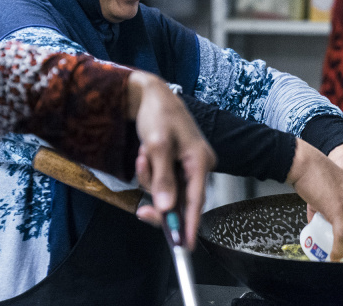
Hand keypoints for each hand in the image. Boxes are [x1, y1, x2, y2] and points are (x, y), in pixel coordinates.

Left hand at [126, 71, 215, 248]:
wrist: (149, 94)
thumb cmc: (158, 114)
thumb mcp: (157, 145)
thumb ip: (163, 178)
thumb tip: (167, 208)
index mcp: (200, 161)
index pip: (195, 201)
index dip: (189, 226)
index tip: (184, 248)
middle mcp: (197, 166)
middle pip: (180, 199)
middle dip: (157, 196)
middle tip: (142, 209)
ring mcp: (186, 165)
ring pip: (166, 190)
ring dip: (149, 177)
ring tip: (143, 154)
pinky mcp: (174, 164)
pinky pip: (161, 179)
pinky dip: (149, 171)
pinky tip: (144, 153)